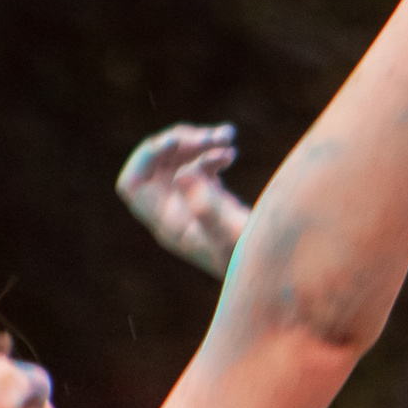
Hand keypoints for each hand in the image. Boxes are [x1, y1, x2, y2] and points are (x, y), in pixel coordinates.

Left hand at [118, 124, 250, 280]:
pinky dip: (212, 152)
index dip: (145, 158)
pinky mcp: (209, 197)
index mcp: (166, 222)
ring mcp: (190, 203)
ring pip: (178, 160)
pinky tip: (231, 153)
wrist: (275, 270)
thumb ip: (208, 208)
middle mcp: (173, 212)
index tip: (173, 143)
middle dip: (181, 143)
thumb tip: (184, 174)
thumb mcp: (231, 235)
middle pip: (156, 165)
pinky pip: (197, 165)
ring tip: (227, 136)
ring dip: (199, 142)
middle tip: (211, 138)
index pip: (132, 185)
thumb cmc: (254, 258)